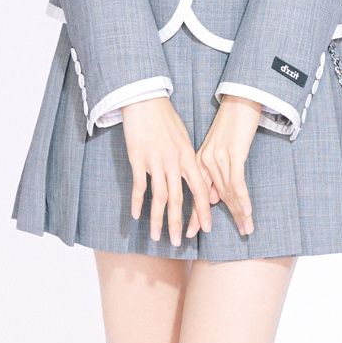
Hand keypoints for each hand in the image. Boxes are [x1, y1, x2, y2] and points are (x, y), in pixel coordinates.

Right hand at [122, 95, 213, 246]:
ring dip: (158, 220)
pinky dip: (138, 202)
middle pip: (179, 199)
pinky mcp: (138, 158)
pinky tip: (136, 216)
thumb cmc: (165, 118)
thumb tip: (194, 177)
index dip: (203, 211)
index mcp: (188, 157)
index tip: (205, 229)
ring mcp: (155, 161)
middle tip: (179, 243)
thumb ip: (188, 159)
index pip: (200, 190)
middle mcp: (174, 162)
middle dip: (179, 224)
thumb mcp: (183, 138)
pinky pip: (140, 186)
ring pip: (159, 197)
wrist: (145, 99)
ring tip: (156, 237)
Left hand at [195, 94, 260, 238]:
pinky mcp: (232, 154)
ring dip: (240, 213)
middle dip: (224, 218)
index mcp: (198, 161)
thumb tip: (215, 198)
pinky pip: (237, 183)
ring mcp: (218, 158)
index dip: (195, 215)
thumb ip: (213, 173)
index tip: (192, 232)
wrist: (239, 99)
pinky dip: (243, 199)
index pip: (198, 194)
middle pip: (214, 197)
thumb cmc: (230, 123)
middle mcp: (205, 162)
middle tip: (237, 234)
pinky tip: (248, 213)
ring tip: (247, 230)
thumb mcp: (218, 148)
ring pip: (228, 193)